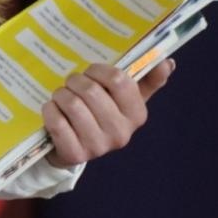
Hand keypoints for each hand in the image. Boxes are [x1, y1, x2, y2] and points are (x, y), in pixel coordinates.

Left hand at [42, 59, 173, 167]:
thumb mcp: (126, 97)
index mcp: (137, 114)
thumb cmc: (101, 113)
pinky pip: (56, 121)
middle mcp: (121, 133)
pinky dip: (50, 110)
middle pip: (90, 90)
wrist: (76, 146)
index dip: (98, 70)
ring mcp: (98, 146)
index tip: (91, 72)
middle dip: (75, 81)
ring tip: (62, 97)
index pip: (118, 79)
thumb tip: (167, 63)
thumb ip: (147, 79)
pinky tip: (54, 110)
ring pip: (71, 103)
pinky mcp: (75, 154)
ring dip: (60, 94)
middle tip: (72, 84)